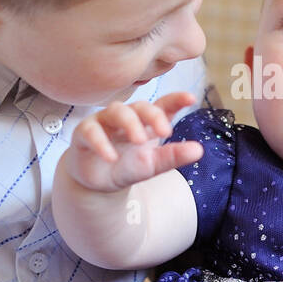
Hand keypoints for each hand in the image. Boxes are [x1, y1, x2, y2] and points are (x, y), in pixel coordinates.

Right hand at [65, 91, 203, 192]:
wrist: (98, 183)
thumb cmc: (127, 166)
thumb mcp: (153, 164)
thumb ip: (173, 156)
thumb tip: (199, 150)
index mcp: (145, 120)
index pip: (162, 105)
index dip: (176, 99)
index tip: (190, 98)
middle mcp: (125, 116)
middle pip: (140, 106)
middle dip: (153, 115)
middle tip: (165, 130)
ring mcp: (103, 122)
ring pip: (116, 112)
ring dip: (130, 123)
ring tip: (140, 140)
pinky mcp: (83, 133)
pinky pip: (91, 132)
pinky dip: (101, 143)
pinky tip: (111, 157)